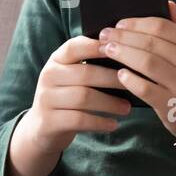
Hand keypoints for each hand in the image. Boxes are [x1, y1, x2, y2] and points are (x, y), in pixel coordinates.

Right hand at [24, 35, 132, 155]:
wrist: (42, 128)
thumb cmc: (67, 98)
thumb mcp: (71, 78)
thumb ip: (89, 66)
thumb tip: (124, 59)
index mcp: (56, 60)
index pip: (74, 47)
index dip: (96, 47)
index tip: (120, 48)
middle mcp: (48, 76)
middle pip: (85, 74)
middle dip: (112, 79)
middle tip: (134, 84)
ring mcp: (46, 99)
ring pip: (83, 97)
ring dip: (109, 103)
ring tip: (127, 108)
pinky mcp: (49, 121)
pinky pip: (79, 120)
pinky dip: (99, 122)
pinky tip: (113, 124)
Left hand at [100, 0, 175, 146]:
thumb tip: (166, 2)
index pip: (161, 26)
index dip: (136, 23)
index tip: (118, 24)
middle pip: (150, 43)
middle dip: (123, 37)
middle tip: (104, 36)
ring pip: (146, 62)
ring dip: (122, 54)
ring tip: (107, 50)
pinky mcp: (172, 105)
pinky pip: (144, 88)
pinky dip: (129, 79)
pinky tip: (119, 74)